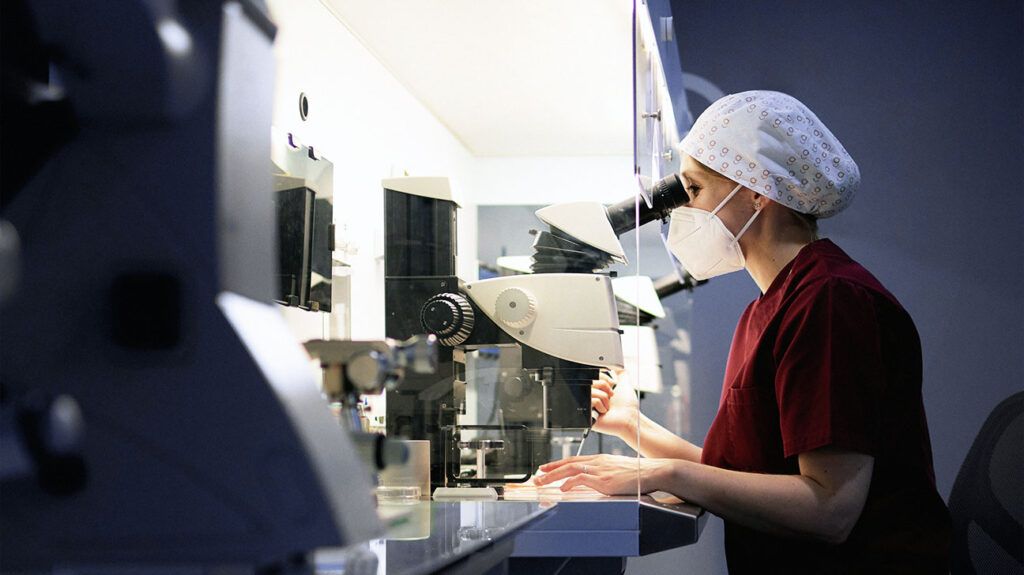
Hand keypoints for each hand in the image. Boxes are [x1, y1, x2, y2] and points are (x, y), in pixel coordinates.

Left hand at [535, 454, 671, 494]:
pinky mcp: (604, 480)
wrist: (651, 472)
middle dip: (550, 469)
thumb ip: (604, 475)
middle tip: (537, 475)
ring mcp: (600, 470)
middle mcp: (597, 462)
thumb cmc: (638, 474)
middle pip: (568, 463)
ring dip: (553, 476)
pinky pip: (582, 479)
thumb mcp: (617, 471)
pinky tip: (563, 488)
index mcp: (600, 460)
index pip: (574, 460)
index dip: (558, 464)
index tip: (546, 467)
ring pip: (570, 470)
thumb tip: (595, 482)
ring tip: (542, 481)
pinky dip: (570, 483)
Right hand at [590, 369, 638, 438]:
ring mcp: (589, 406)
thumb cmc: (628, 405)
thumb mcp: (625, 383)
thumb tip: (615, 364)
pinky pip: (591, 400)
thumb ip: (620, 372)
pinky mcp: (587, 415)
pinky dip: (601, 405)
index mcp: (598, 390)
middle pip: (590, 381)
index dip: (603, 377)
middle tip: (611, 396)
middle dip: (604, 386)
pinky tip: (604, 412)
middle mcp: (592, 397)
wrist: (630, 419)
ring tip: (608, 406)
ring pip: (590, 390)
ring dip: (604, 397)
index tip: (612, 385)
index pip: (592, 375)